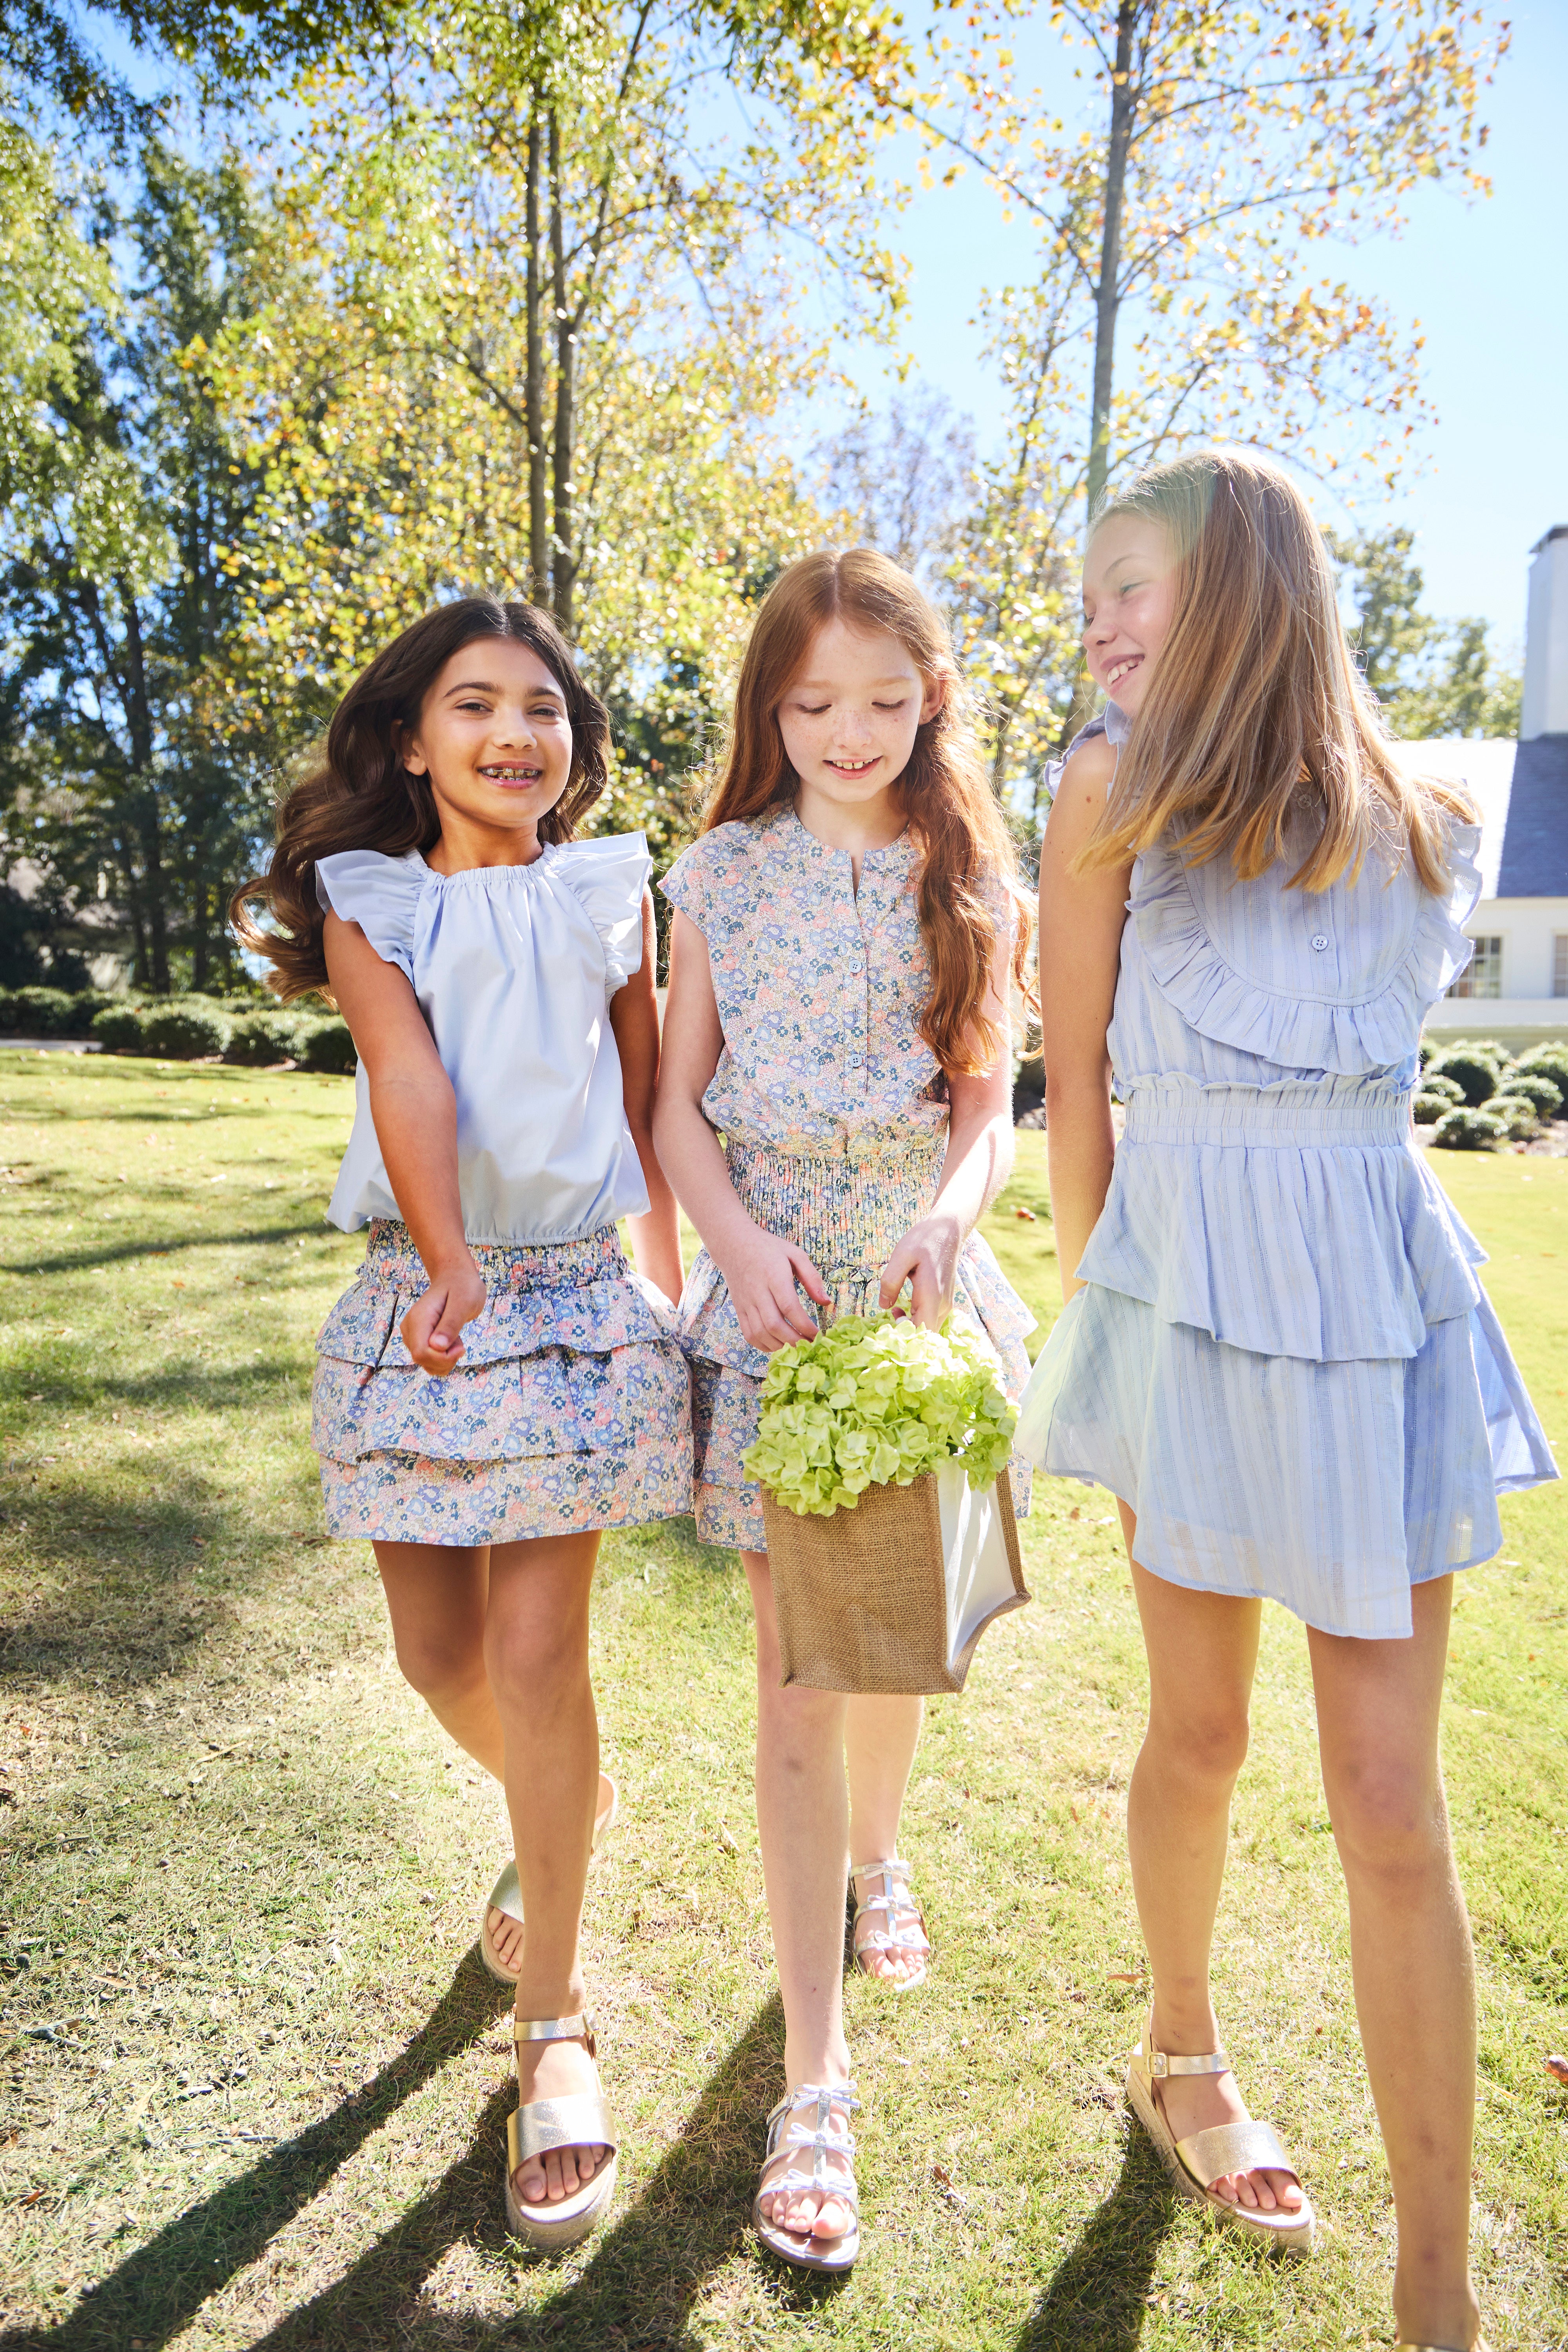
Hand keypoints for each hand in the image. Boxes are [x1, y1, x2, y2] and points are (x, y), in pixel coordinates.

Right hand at [401, 1256, 486, 1374]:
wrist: (455, 1279)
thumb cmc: (462, 1287)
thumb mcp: (464, 1302)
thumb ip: (451, 1324)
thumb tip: (437, 1347)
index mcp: (418, 1319)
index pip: (421, 1353)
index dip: (443, 1358)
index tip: (461, 1347)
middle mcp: (410, 1329)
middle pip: (423, 1360)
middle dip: (446, 1360)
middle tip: (461, 1342)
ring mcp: (412, 1336)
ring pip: (426, 1364)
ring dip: (447, 1360)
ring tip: (455, 1338)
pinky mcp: (418, 1341)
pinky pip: (430, 1361)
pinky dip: (445, 1358)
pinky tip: (451, 1342)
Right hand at [716, 1223, 829, 1351]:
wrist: (734, 1245)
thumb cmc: (769, 1249)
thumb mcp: (794, 1254)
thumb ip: (812, 1277)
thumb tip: (826, 1303)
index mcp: (773, 1275)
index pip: (789, 1306)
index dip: (804, 1325)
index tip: (818, 1334)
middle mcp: (757, 1291)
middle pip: (774, 1325)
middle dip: (794, 1341)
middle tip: (810, 1346)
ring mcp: (746, 1302)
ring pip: (761, 1333)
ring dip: (780, 1346)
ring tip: (797, 1349)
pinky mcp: (739, 1309)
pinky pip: (749, 1334)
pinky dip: (764, 1346)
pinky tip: (779, 1346)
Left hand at [879, 1211, 961, 1330]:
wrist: (947, 1229)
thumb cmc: (924, 1240)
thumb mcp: (901, 1256)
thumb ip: (891, 1281)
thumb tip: (884, 1306)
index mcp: (932, 1296)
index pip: (923, 1331)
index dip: (906, 1336)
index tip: (889, 1326)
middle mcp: (942, 1305)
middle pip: (925, 1333)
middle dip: (905, 1332)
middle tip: (888, 1316)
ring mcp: (945, 1304)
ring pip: (927, 1327)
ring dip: (910, 1324)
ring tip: (893, 1309)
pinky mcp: (943, 1300)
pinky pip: (930, 1318)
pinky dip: (915, 1318)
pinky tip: (902, 1306)